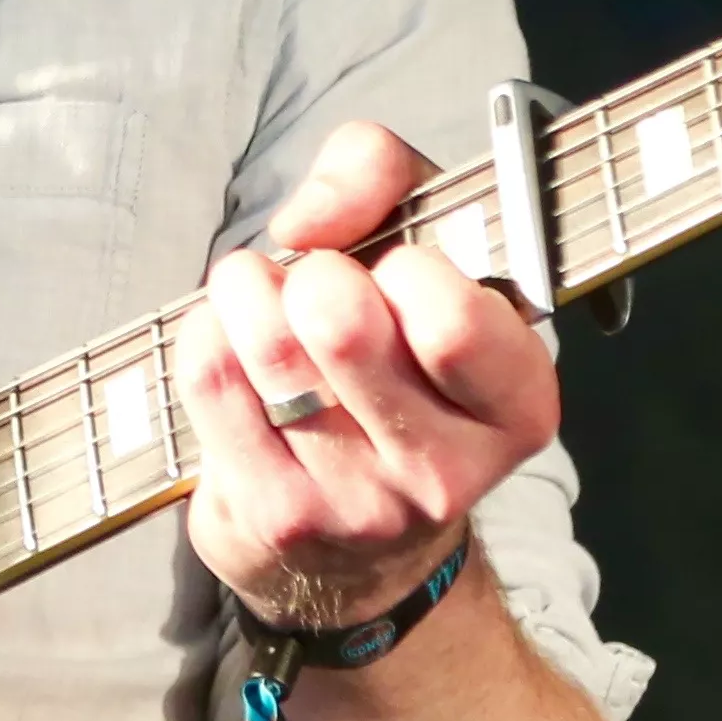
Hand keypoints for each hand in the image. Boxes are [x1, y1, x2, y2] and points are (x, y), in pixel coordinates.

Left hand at [177, 120, 560, 636]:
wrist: (357, 545)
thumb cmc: (396, 357)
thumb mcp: (422, 243)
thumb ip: (380, 175)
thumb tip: (307, 218)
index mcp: (515, 404)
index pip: (451, 319)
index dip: (403, 266)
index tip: (393, 272)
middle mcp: (447, 470)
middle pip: (340, 323)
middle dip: (309, 274)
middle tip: (314, 285)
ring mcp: (357, 505)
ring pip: (266, 346)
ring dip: (246, 293)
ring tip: (261, 301)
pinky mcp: (276, 516)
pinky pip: (210, 378)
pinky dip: (206, 333)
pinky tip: (232, 348)